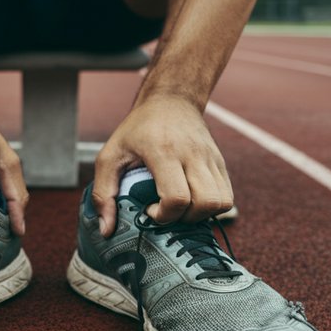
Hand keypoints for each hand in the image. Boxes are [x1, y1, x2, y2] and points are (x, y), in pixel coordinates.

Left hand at [92, 94, 232, 236]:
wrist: (171, 100)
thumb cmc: (137, 130)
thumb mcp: (110, 155)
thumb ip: (103, 192)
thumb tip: (106, 231)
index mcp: (164, 151)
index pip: (177, 197)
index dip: (164, 214)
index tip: (149, 209)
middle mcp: (192, 154)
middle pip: (206, 203)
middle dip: (185, 219)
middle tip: (167, 212)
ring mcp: (211, 158)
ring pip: (222, 203)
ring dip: (201, 215)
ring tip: (181, 209)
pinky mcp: (220, 162)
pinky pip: (227, 196)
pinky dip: (211, 207)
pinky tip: (191, 201)